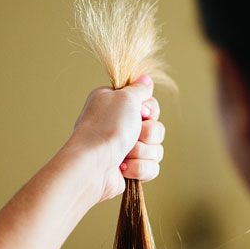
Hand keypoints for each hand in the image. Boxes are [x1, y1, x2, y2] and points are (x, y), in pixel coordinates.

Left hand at [69, 74, 164, 202]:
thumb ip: (139, 89)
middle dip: (147, 134)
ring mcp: (125, 149)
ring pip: (156, 149)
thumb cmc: (105, 128)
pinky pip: (151, 168)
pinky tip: (122, 167)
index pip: (150, 105)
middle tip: (131, 133)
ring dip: (142, 151)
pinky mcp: (130, 169)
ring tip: (123, 153)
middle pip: (156, 128)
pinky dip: (139, 168)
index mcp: (117, 106)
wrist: (92, 165)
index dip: (149, 111)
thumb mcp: (125, 98)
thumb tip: (146, 79)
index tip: (140, 112)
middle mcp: (121, 126)